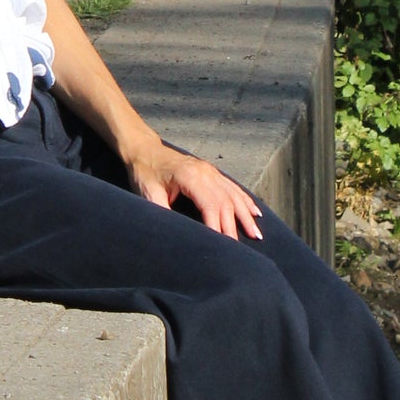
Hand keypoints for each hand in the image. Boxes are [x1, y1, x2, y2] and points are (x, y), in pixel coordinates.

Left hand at [122, 137, 261, 240]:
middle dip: (233, 227)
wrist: (144, 149)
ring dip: (246, 216)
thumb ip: (161, 211)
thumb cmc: (144, 172)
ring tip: (256, 235)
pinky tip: (255, 212)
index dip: (217, 226)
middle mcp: (205, 173)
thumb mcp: (147, 193)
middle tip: (239, 250)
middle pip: (226, 202)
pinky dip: (246, 201)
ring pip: (234, 195)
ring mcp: (211, 171)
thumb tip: (175, 233)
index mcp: (190, 177)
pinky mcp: (211, 172)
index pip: (211, 205)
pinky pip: (233, 187)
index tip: (223, 246)